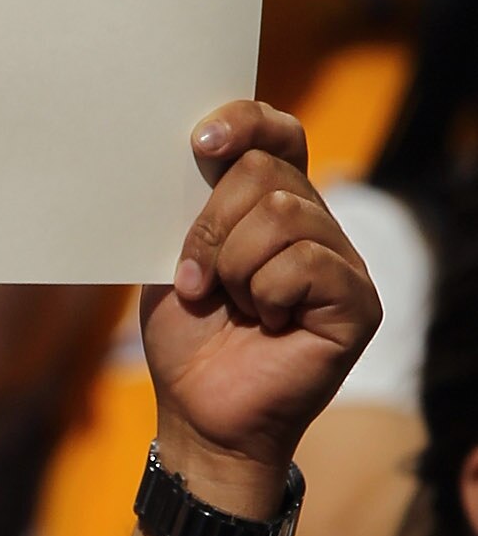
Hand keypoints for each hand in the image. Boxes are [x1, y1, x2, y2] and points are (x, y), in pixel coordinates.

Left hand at [139, 104, 378, 519]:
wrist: (199, 413)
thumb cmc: (189, 338)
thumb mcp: (176, 257)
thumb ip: (194, 204)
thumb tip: (196, 145)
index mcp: (273, 205)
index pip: (276, 133)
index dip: (243, 122)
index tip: (199, 143)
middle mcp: (317, 225)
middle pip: (265, 173)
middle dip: (211, 226)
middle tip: (198, 279)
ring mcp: (343, 263)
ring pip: (282, 216)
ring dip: (233, 266)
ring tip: (232, 306)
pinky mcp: (358, 303)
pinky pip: (306, 264)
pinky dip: (266, 294)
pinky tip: (266, 325)